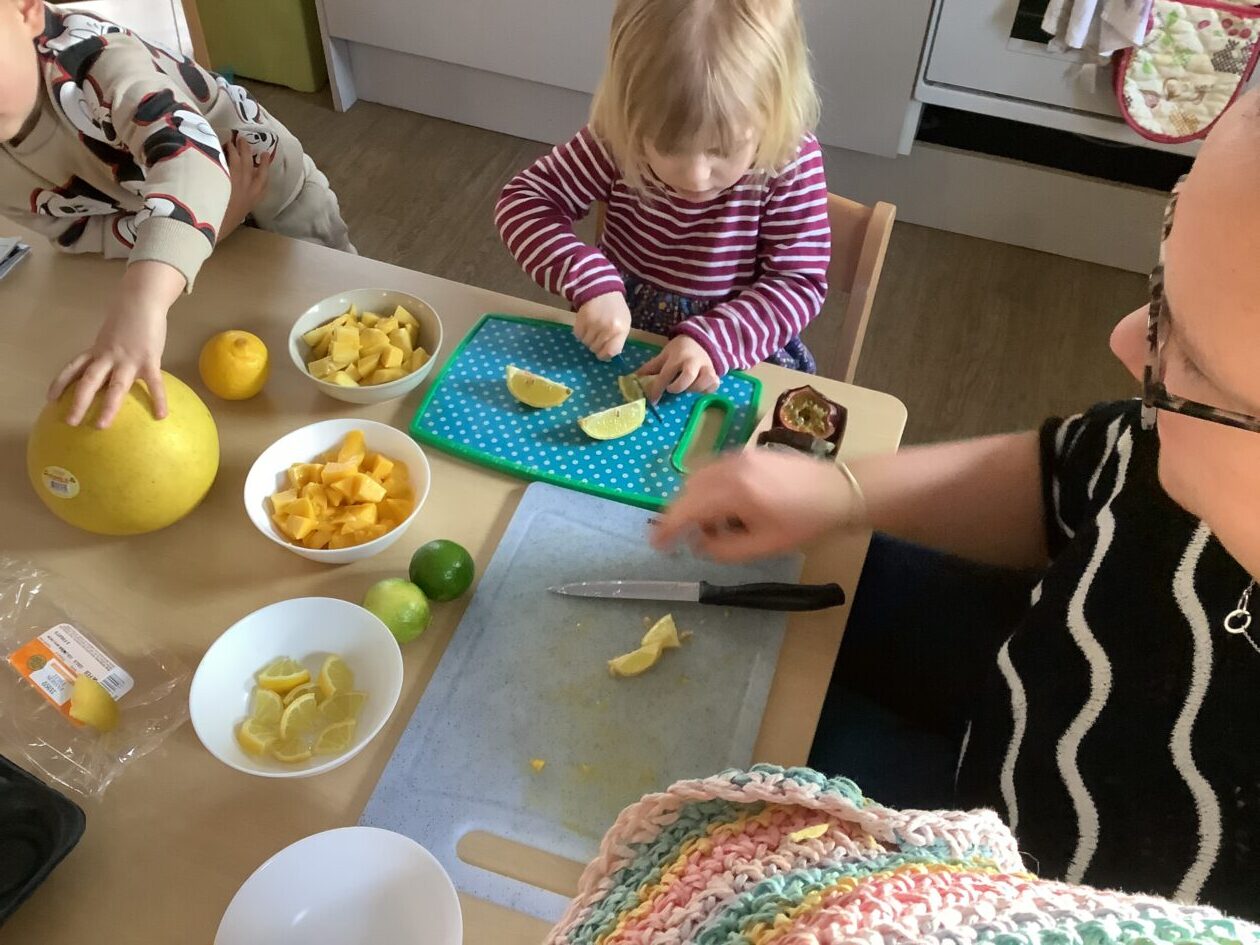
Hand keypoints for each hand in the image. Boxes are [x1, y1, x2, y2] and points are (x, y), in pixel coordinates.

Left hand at [48, 261, 184, 427]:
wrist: (142, 300)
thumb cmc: (129, 317)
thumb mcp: (111, 335)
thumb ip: (108, 351)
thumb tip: (108, 370)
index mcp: (98, 350)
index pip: (74, 367)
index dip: (61, 382)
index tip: (50, 399)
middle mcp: (108, 356)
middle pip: (88, 381)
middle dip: (78, 402)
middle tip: (70, 422)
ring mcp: (128, 359)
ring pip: (114, 386)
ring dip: (107, 406)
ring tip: (101, 425)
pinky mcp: (149, 359)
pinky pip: (154, 383)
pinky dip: (158, 399)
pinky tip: (161, 415)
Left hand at [220, 134, 271, 238]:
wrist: (213, 228)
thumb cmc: (221, 226)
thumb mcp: (233, 218)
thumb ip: (234, 206)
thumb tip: (228, 198)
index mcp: (252, 200)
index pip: (263, 182)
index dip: (265, 168)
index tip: (265, 157)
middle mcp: (248, 189)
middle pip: (253, 167)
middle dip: (250, 153)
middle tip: (246, 142)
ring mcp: (237, 182)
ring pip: (242, 160)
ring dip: (239, 148)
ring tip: (236, 140)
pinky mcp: (225, 176)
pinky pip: (228, 160)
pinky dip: (228, 151)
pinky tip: (224, 145)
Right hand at [574, 291, 630, 359]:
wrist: (602, 290)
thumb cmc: (616, 309)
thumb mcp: (624, 323)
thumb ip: (618, 339)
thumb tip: (609, 355)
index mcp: (620, 330)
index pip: (610, 352)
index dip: (604, 355)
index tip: (602, 353)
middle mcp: (607, 329)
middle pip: (596, 349)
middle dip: (595, 346)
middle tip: (597, 337)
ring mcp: (593, 324)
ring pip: (586, 343)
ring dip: (587, 339)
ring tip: (592, 329)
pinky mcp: (581, 320)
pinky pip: (578, 335)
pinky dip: (580, 333)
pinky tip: (586, 325)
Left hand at [637, 335, 717, 401]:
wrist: (700, 340)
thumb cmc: (679, 350)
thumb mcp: (664, 355)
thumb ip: (651, 367)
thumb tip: (633, 378)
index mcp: (677, 357)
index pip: (665, 375)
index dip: (658, 389)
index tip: (653, 400)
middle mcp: (693, 361)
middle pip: (688, 376)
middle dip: (678, 386)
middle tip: (672, 388)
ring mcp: (706, 367)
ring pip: (704, 381)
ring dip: (694, 388)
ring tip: (687, 387)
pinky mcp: (715, 373)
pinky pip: (714, 385)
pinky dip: (706, 389)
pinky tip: (699, 388)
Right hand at [651, 450, 864, 561]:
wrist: (839, 491)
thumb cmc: (805, 523)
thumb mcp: (764, 546)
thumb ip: (724, 549)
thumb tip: (698, 543)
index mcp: (734, 492)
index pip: (686, 508)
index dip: (666, 528)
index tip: (657, 545)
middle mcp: (731, 467)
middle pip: (687, 490)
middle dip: (683, 515)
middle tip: (694, 539)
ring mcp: (739, 455)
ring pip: (699, 477)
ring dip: (697, 501)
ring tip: (718, 525)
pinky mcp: (748, 452)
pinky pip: (715, 469)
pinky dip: (711, 488)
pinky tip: (730, 506)